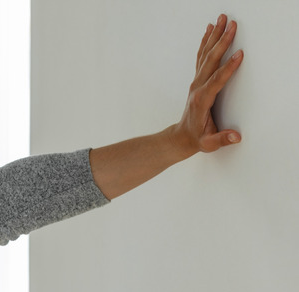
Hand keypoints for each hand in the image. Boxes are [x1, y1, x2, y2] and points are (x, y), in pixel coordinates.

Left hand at [171, 14, 243, 155]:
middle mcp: (197, 88)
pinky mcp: (197, 80)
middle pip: (210, 61)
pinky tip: (209, 30)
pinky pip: (202, 57)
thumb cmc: (197, 139)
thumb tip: (235, 137)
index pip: (216, 81)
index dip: (228, 68)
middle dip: (222, 42)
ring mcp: (196, 82)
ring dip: (215, 36)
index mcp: (201, 100)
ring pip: (206, 55)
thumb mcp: (209, 143)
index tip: (239, 54)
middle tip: (232, 24)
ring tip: (222, 19)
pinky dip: (206, 43)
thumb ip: (221, 139)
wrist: (181, 137)